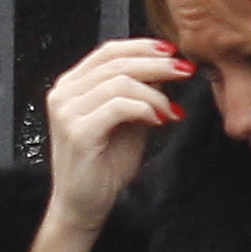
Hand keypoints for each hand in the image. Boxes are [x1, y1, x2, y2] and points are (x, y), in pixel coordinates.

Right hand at [20, 36, 186, 251]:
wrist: (84, 205)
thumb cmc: (105, 164)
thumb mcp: (127, 120)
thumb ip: (139, 92)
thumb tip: (166, 67)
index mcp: (72, 85)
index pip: (108, 51)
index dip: (143, 46)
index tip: (174, 51)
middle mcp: (64, 93)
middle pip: (116, 62)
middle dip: (156, 63)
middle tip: (186, 69)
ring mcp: (67, 111)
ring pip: (119, 82)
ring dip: (155, 92)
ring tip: (173, 108)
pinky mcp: (77, 131)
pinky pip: (118, 106)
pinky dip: (145, 108)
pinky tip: (160, 119)